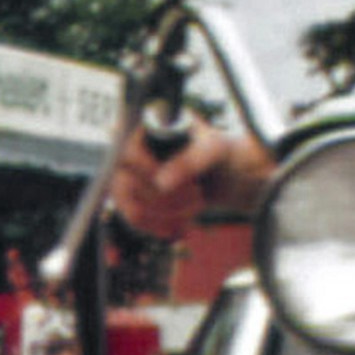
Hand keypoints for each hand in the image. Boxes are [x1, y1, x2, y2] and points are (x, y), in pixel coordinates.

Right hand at [106, 119, 262, 236]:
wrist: (231, 174)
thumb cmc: (222, 152)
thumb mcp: (213, 150)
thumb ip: (189, 161)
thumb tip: (161, 182)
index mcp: (150, 128)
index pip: (127, 149)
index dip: (145, 169)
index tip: (169, 182)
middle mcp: (135, 150)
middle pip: (123, 180)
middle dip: (160, 197)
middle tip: (195, 196)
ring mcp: (134, 176)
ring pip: (127, 203)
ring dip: (161, 214)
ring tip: (194, 208)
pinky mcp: (139, 199)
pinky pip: (134, 218)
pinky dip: (158, 226)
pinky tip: (180, 226)